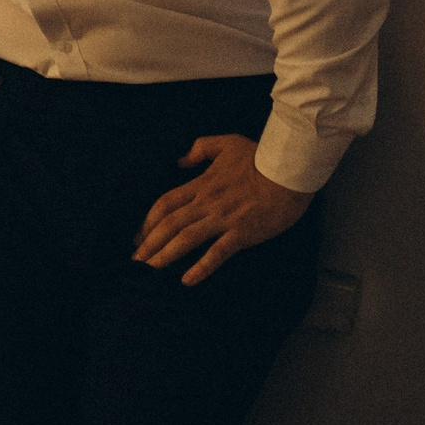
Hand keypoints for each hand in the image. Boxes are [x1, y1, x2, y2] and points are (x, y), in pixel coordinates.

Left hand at [132, 134, 309, 287]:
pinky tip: (187, 281)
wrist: (289, 171)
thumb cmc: (260, 156)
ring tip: (149, 271)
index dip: (147, 221)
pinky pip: (217, 253)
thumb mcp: (226, 143)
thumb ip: (200, 148)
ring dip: (165, 256)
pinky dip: (201, 267)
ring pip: (186, 239)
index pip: (165, 203)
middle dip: (149, 244)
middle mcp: (207, 203)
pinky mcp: (242, 233)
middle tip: (134, 261)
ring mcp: (223, 219)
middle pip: (169, 224)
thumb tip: (180, 160)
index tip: (137, 237)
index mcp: (201, 183)